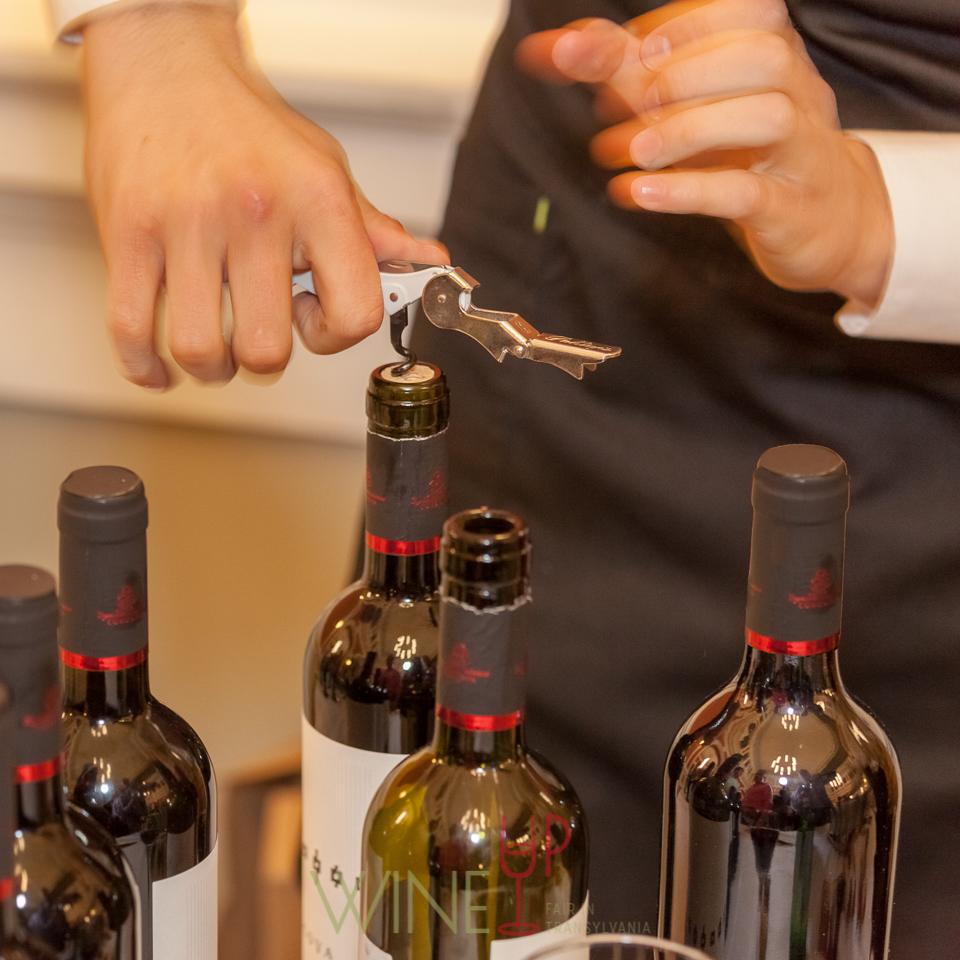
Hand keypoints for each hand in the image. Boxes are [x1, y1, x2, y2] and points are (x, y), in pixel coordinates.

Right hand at [82, 5, 445, 388]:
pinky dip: (145, 367)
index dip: (335, 336)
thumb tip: (428, 263)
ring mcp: (186, 225)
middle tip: (260, 335)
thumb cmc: (249, 126)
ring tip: (215, 349)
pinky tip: (159, 368)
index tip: (313, 320)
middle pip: (267, 349)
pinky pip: (129, 331)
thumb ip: (373, 231)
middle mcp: (255, 213)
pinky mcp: (127, 233)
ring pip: (200, 350)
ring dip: (212, 369)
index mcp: (317, 201)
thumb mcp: (327, 170)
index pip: (354, 314)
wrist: (167, 64)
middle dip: (266, 361)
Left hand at [517, 0, 892, 307]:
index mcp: (777, 53)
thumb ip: (624, 72)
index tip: (625, 59)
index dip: (678, 27)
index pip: (744, 10)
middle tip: (614, 109)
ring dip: (685, 129)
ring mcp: (801, 150)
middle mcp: (799, 91)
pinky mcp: (789, 209)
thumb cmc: (747, 154)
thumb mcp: (689, 105)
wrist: (824, 224)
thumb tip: (554, 48)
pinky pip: (747, 192)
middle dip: (679, 75)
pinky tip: (636, 193)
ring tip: (630, 152)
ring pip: (764, 116)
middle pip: (760, 55)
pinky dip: (688, 190)